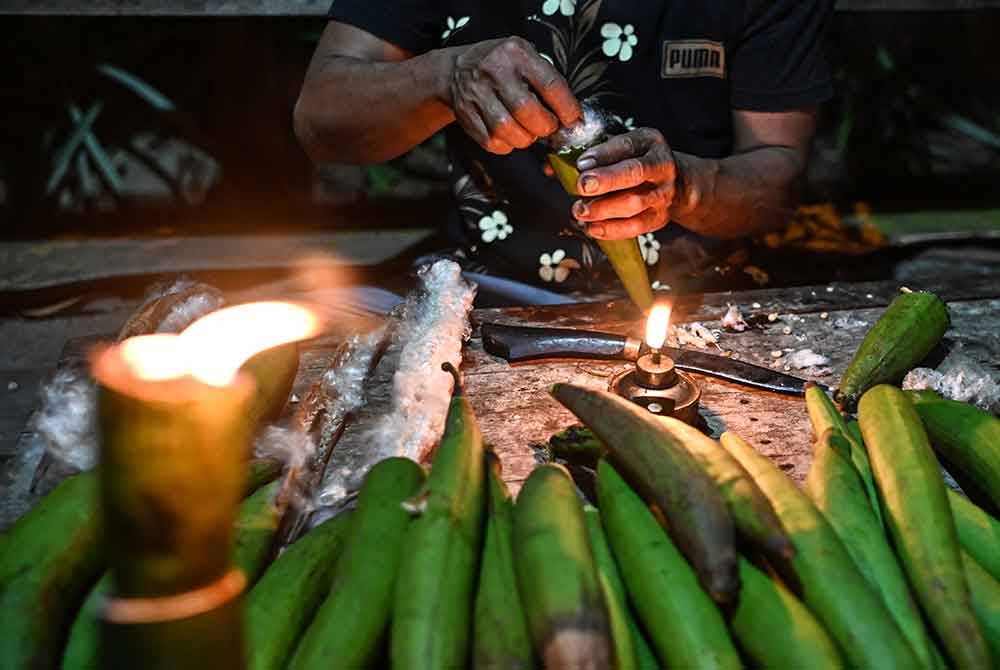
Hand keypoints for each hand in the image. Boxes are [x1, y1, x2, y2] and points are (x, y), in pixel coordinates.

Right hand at [447, 37, 580, 154]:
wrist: (458, 69)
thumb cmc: (503, 67)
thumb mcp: (525, 58)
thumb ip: (547, 83)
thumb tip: (572, 117)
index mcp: (517, 53)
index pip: (550, 85)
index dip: (566, 109)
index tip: (574, 120)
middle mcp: (495, 70)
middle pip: (526, 111)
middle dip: (545, 127)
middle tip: (548, 127)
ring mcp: (477, 92)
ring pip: (507, 130)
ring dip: (525, 139)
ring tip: (529, 132)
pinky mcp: (466, 113)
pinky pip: (491, 141)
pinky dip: (507, 145)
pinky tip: (510, 136)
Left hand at [571, 128, 677, 239]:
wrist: (677, 182)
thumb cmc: (637, 161)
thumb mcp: (622, 147)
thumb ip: (592, 155)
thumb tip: (550, 169)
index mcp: (650, 142)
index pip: (627, 145)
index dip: (603, 154)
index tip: (581, 163)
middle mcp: (661, 166)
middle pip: (634, 173)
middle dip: (606, 180)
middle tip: (581, 186)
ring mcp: (662, 194)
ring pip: (634, 203)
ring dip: (603, 209)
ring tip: (580, 210)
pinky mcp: (658, 218)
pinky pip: (635, 227)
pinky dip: (611, 229)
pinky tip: (591, 228)